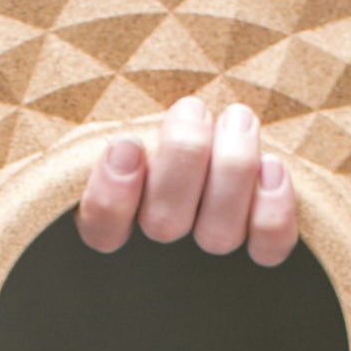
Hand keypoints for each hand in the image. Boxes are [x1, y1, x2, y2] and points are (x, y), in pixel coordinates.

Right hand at [77, 95, 297, 264]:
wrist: (231, 109)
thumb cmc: (177, 107)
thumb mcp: (137, 103)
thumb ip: (122, 118)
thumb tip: (78, 104)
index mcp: (121, 205)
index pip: (103, 229)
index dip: (111, 197)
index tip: (126, 146)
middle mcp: (164, 228)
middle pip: (164, 224)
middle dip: (183, 159)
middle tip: (192, 110)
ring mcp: (212, 235)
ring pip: (218, 234)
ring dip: (231, 170)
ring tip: (237, 119)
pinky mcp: (261, 239)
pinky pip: (268, 247)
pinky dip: (273, 212)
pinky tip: (272, 167)